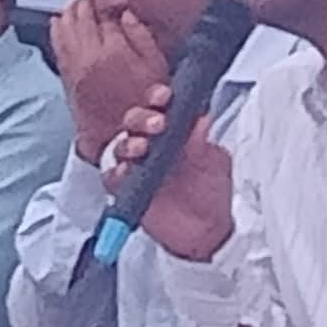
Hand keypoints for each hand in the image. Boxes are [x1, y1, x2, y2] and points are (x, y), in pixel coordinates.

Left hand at [52, 0, 167, 164]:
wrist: (116, 136)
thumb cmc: (142, 106)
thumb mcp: (157, 69)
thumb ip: (142, 38)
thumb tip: (127, 14)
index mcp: (114, 49)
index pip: (104, 11)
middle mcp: (89, 54)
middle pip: (80, 14)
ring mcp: (74, 64)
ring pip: (64, 25)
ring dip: (69, 10)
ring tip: (77, 3)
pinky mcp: (66, 73)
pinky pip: (56, 42)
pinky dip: (57, 27)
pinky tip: (60, 21)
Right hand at [105, 84, 234, 260]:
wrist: (208, 230)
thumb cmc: (212, 190)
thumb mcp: (214, 163)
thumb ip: (203, 144)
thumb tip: (201, 119)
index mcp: (175, 131)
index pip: (160, 107)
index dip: (158, 98)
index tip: (163, 96)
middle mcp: (153, 144)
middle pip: (135, 121)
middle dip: (141, 117)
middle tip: (156, 123)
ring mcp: (139, 165)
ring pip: (121, 145)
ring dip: (128, 143)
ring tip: (141, 147)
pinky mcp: (128, 188)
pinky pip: (113, 177)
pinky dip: (116, 172)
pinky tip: (126, 171)